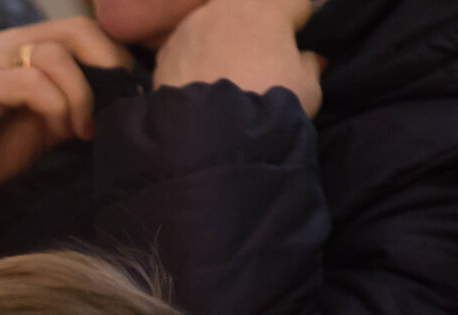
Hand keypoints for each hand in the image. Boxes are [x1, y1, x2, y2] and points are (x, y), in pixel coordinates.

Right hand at [0, 19, 134, 237]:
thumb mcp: (43, 123)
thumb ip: (73, 102)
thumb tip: (123, 98)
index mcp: (24, 46)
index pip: (84, 30)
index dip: (116, 56)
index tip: (130, 94)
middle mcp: (8, 44)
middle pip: (78, 32)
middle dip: (109, 67)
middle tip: (118, 104)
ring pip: (58, 57)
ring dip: (81, 96)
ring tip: (81, 130)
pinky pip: (33, 84)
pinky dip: (57, 107)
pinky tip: (63, 132)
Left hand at [154, 0, 323, 117]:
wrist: (209, 140)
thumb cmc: (268, 106)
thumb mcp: (308, 89)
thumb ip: (310, 66)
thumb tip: (307, 59)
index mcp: (267, 7)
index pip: (294, 4)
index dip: (298, 27)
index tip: (294, 50)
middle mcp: (225, 8)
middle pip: (248, 10)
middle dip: (255, 30)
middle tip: (257, 63)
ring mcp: (190, 28)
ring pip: (213, 26)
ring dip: (221, 41)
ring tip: (224, 75)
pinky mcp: (165, 54)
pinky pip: (186, 49)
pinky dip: (193, 60)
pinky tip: (197, 85)